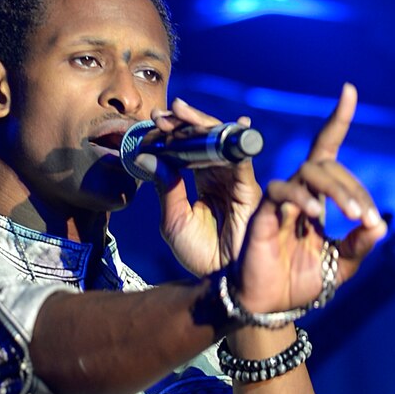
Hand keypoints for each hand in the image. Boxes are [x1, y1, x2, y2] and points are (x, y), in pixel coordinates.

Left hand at [152, 96, 262, 277]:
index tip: (152, 123)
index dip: (172, 134)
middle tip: (162, 113)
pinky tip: (207, 127)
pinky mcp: (248, 187)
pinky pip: (237, 156)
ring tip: (176, 113)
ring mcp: (235, 179)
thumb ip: (165, 187)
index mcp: (203, 182)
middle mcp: (221, 175)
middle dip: (183, 122)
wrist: (217, 280)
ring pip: (219, 141)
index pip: (188, 149)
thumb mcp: (173, 219)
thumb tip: (147, 157)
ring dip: (198, 125)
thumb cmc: (198, 254)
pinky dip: (223, 140)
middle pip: (204, 138)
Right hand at [234, 83, 386, 316]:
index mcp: (317, 198)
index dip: (337, 120)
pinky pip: (283, 192)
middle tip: (366, 216)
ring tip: (353, 215)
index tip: (348, 90)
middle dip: (352, 187)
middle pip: (327, 165)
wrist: (271, 307)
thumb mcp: (341, 265)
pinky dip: (303, 199)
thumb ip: (360, 245)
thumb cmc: (301, 283)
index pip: (327, 151)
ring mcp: (281, 201)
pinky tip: (317, 216)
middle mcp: (299, 193)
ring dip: (337, 189)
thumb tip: (381, 225)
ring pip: (309, 171)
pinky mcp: (264, 214)